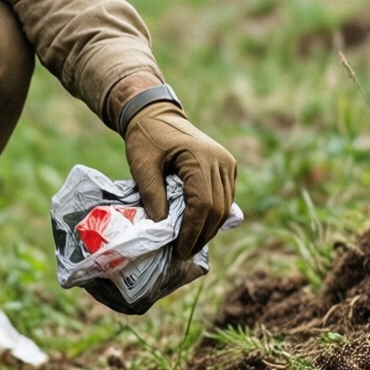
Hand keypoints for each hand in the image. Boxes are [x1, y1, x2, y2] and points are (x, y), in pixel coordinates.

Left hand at [123, 104, 236, 257]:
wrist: (156, 115)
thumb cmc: (146, 139)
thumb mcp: (142, 166)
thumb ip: (152, 195)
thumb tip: (162, 227)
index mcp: (200, 158)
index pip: (202, 203)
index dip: (192, 230)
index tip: (180, 249)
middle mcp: (221, 161)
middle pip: (218, 208)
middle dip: (202, 234)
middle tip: (183, 253)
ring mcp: (227, 164)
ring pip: (225, 206)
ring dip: (209, 228)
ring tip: (189, 245)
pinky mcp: (227, 168)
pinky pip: (224, 198)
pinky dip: (212, 216)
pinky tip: (197, 228)